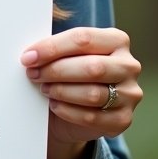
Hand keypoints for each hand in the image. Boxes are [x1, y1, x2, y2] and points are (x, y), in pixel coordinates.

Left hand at [21, 27, 141, 158]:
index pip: (83, 39)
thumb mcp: (66, 54)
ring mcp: (130, 94)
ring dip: (61, 91)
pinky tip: (54, 105)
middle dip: (56, 71)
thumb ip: (55, 48)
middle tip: (33, 74)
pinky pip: (92, 117)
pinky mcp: (123, 119)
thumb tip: (31, 53)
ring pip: (92, 94)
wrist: (78, 108)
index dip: (52, 47)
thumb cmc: (70, 72)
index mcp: (116, 40)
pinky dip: (68, 111)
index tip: (28, 57)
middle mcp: (129, 65)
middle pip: (91, 67)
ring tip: (44, 88)